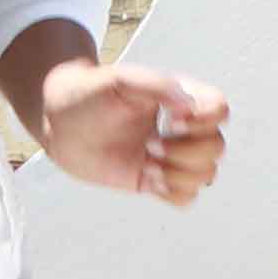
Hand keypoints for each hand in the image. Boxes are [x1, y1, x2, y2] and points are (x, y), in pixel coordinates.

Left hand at [31, 58, 227, 204]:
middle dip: (186, 152)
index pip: (219, 110)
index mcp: (179, 98)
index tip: (170, 118)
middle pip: (217, 148)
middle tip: (150, 144)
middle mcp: (180, 128)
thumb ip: (158, 86)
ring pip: (205, 176)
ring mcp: (169, 156)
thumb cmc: (88, 93)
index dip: (204, 120)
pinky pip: (186, 198)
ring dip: (178, 173)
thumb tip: (188, 107)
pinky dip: (173, 193)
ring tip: (147, 163)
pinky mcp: (154, 181)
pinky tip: (148, 179)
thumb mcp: (121, 80)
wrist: (58, 121)